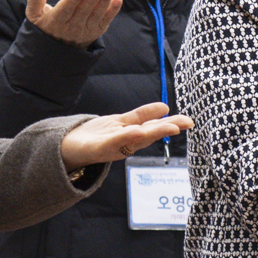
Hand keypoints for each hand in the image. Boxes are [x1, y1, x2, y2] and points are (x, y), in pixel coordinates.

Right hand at [27, 0, 121, 47]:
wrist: (58, 50)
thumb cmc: (45, 26)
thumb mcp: (35, 16)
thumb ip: (35, 0)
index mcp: (56, 22)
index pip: (65, 11)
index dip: (72, 1)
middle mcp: (72, 28)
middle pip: (82, 12)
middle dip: (91, 0)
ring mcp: (86, 30)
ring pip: (96, 16)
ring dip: (103, 3)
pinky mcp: (96, 31)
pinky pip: (105, 21)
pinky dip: (113, 11)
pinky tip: (118, 0)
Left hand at [59, 102, 194, 169]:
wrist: (70, 147)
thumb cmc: (99, 135)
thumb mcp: (124, 123)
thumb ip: (144, 116)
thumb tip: (166, 107)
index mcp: (134, 136)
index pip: (155, 128)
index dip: (172, 124)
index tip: (188, 122)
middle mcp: (127, 143)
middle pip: (149, 134)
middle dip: (166, 129)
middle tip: (184, 125)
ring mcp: (113, 146)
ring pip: (135, 139)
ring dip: (151, 134)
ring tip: (169, 127)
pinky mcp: (97, 149)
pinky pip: (113, 143)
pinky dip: (125, 137)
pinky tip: (136, 131)